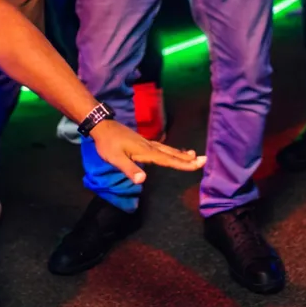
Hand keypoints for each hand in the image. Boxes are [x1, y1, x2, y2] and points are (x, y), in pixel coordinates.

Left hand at [90, 120, 204, 183]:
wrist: (102, 126)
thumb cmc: (108, 144)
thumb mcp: (115, 158)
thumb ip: (129, 169)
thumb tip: (143, 180)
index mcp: (145, 151)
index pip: (167, 159)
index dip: (182, 164)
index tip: (198, 164)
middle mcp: (149, 146)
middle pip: (171, 153)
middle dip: (187, 158)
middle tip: (204, 160)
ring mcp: (146, 143)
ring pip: (167, 149)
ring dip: (180, 154)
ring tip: (193, 155)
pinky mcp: (142, 142)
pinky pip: (161, 147)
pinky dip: (170, 150)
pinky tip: (171, 151)